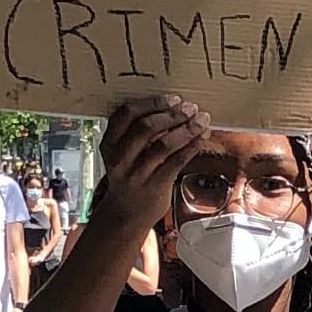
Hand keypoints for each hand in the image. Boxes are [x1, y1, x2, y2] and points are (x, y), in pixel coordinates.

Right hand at [98, 93, 207, 230]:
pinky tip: (201, 139)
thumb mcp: (124, 151)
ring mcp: (137, 173)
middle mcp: (120, 158)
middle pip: (146, 127)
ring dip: (187, 129)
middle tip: (191, 108)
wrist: (127, 213)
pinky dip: (191, 147)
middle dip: (173, 115)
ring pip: (164, 144)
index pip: (128, 114)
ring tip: (202, 121)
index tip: (173, 99)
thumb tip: (175, 108)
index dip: (152, 103)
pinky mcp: (154, 186)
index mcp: (109, 142)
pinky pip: (176, 162)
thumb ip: (139, 131)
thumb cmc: (130, 174)